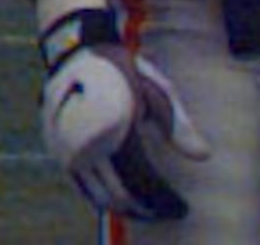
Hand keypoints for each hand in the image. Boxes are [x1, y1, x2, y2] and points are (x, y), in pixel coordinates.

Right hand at [36, 23, 209, 220]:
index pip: (136, 183)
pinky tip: (111, 193)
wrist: (75, 48)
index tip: (175, 208)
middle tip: (159, 211)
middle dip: (139, 207)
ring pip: (92, 191)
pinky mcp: (54, 143)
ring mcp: (66, 143)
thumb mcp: (157, 91)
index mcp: (114, 129)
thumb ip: (179, 126)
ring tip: (139, 207)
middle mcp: (86, 141)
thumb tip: (205, 157)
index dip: (156, 201)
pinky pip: (75, 178)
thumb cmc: (123, 70)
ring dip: (115, 202)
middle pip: (114, 193)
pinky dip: (94, 191)